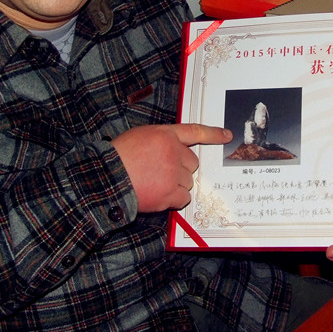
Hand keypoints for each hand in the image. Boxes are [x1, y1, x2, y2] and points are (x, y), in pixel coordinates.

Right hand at [111, 123, 231, 212]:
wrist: (105, 178)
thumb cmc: (117, 158)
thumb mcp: (139, 137)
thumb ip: (160, 141)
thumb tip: (174, 151)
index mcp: (164, 134)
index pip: (194, 131)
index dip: (213, 134)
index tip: (227, 136)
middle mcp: (172, 152)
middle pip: (192, 163)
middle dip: (181, 169)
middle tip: (160, 172)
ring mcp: (172, 173)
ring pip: (188, 182)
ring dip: (175, 185)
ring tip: (153, 184)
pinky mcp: (169, 192)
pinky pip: (184, 198)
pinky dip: (174, 200)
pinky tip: (157, 195)